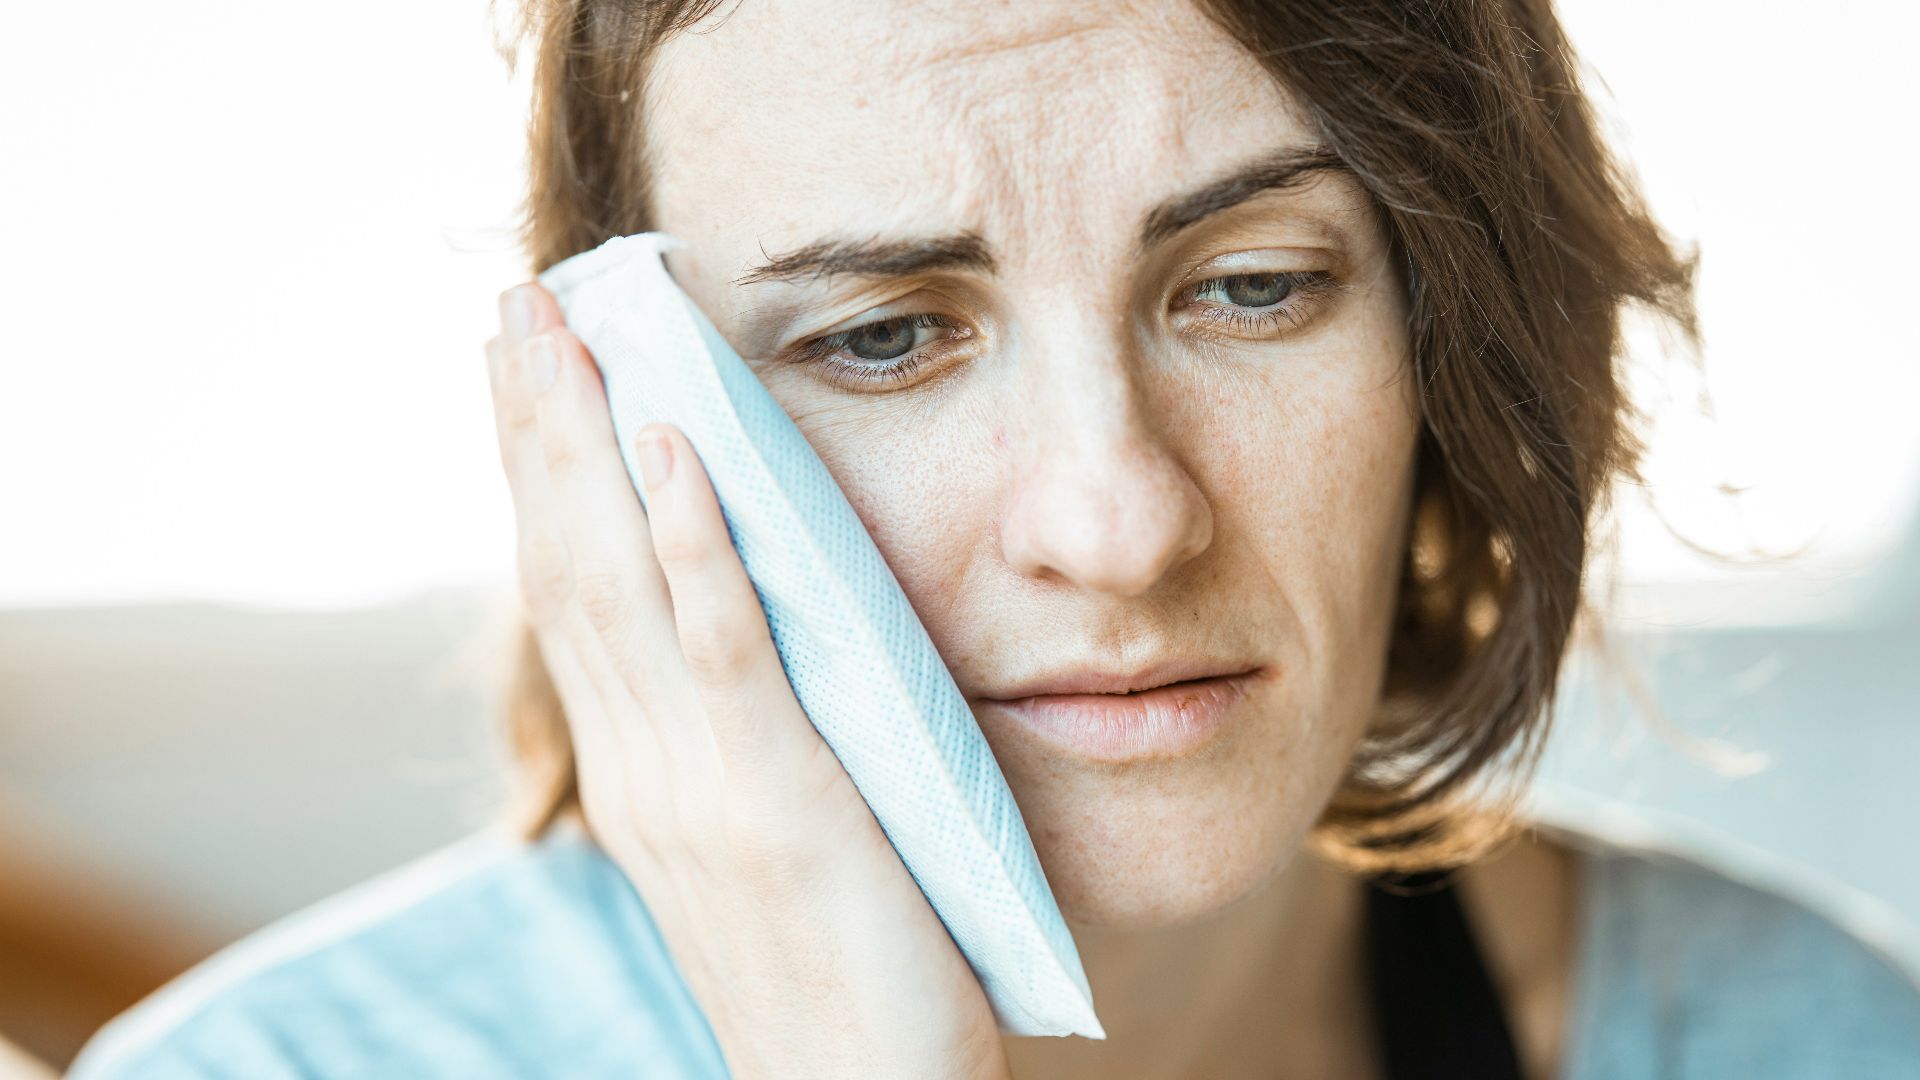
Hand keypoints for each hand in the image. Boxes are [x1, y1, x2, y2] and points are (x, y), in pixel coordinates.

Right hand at [484, 282, 1011, 1079]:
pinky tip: (669, 446)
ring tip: (561, 330)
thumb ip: (732, 742)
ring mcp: (700, 782)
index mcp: (641, 773)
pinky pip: (725, 648)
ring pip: (618, 580)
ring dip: (584, 444)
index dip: (539, 473)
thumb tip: (737, 643)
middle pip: (566, 561)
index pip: (570, 593)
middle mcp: (645, 766)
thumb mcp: (757, 843)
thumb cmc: (829, 976)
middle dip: (537, 425)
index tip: (523, 367)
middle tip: (514, 301)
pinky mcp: (781, 801)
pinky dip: (689, 540)